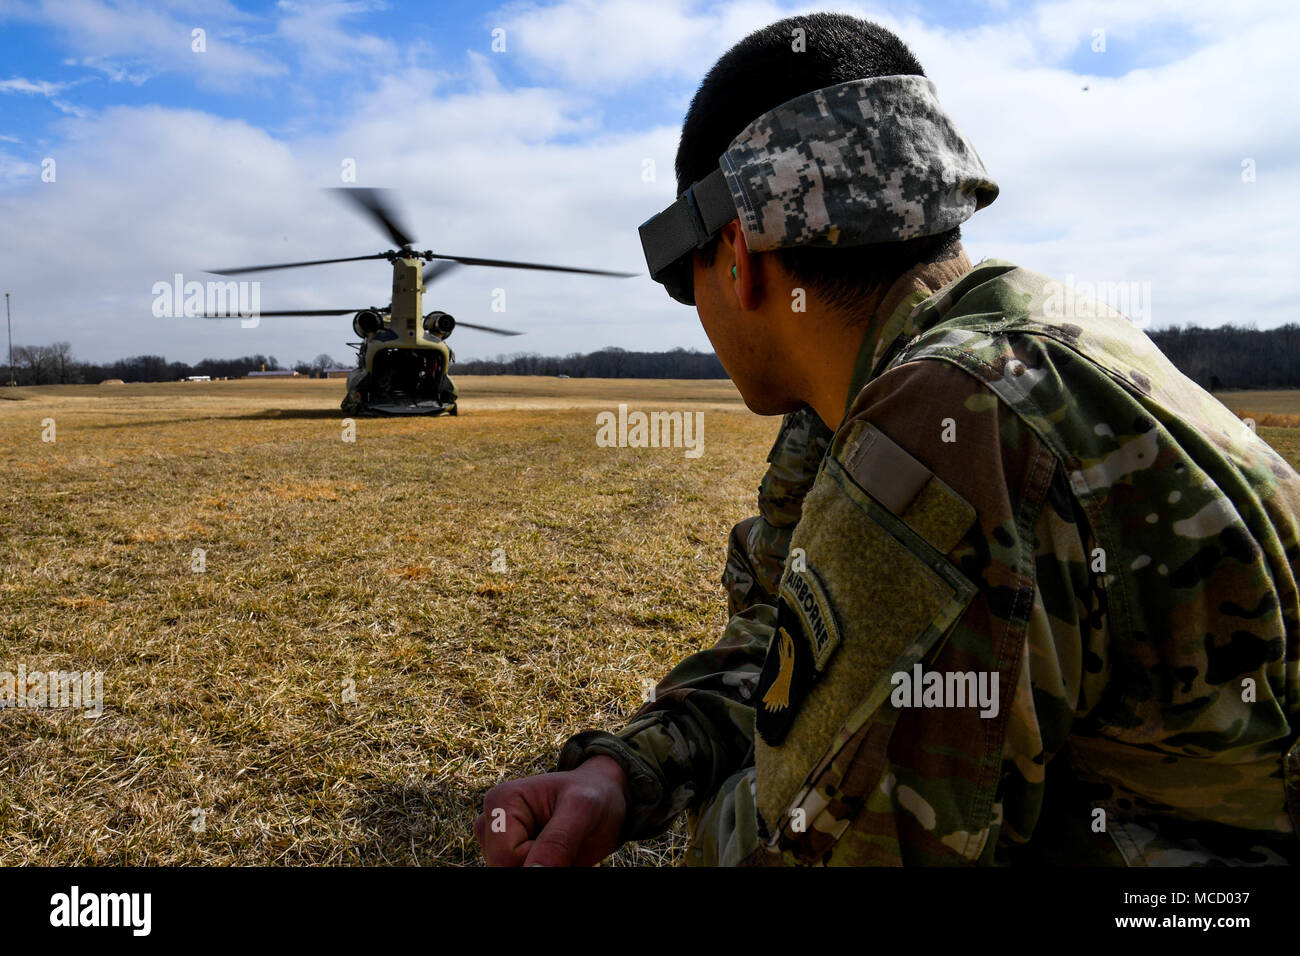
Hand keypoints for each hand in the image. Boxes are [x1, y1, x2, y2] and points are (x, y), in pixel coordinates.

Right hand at [474, 756, 630, 865]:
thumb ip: (557, 843)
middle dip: (541, 867)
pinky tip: (557, 856)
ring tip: (562, 848)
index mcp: (500, 801)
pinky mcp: (507, 856)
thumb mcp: (582, 812)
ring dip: (544, 869)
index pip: (506, 858)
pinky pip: (523, 874)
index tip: (565, 840)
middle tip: (566, 845)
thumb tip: (532, 873)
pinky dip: (544, 870)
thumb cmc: (594, 796)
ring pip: (513, 874)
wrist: (604, 800)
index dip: (539, 861)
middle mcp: (491, 822)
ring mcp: (497, 841)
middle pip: (505, 869)